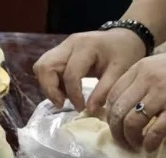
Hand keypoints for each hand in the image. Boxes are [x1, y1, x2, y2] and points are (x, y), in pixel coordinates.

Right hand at [33, 29, 147, 112]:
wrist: (124, 38)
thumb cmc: (124, 54)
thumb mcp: (120, 72)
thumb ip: (104, 91)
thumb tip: (89, 110)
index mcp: (86, 47)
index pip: (70, 74)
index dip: (73, 95)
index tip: (81, 108)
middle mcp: (69, 44)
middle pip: (45, 66)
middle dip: (50, 89)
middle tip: (63, 103)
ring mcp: (62, 46)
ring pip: (41, 66)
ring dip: (48, 85)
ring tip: (64, 97)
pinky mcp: (60, 51)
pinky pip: (46, 67)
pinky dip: (51, 81)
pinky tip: (65, 90)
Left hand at [103, 48, 165, 151]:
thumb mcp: (158, 66)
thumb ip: (140, 82)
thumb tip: (125, 107)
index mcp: (139, 69)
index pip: (112, 96)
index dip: (109, 116)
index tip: (115, 126)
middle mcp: (147, 81)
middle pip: (117, 112)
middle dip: (116, 132)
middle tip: (123, 142)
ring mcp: (162, 95)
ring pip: (131, 123)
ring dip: (130, 140)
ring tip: (136, 145)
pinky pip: (154, 132)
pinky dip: (148, 144)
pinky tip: (150, 147)